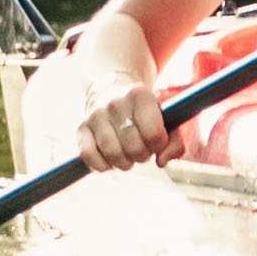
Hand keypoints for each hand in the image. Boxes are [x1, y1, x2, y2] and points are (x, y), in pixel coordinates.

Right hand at [54, 20, 174, 175]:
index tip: (157, 141)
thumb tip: (161, 162)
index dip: (158, 144)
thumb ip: (175, 141)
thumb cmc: (145, 111)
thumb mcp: (165, 118)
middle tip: (142, 150)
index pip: (153, 132)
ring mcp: (96, 114)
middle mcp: (115, 102)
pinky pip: (88, 155)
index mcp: (140, 95)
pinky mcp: (81, 127)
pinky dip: (101, 165)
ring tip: (128, 156)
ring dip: (124, 163)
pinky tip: (110, 160)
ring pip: (112, 153)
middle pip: (133, 147)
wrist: (112, 90)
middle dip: (142, 155)